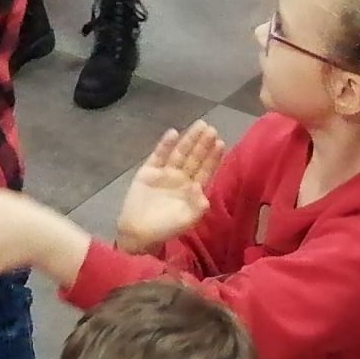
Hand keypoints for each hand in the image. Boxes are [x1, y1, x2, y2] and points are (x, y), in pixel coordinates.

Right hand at [114, 122, 225, 252]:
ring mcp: (165, 173)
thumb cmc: (165, 228)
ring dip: (189, 140)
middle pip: (194, 158)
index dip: (212, 157)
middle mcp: (180, 178)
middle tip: (212, 128)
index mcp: (192, 189)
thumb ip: (198, 207)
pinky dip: (165, 145)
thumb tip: (204, 192)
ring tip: (200, 125)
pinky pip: (158, 155)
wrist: (138, 233)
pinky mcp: (148, 171)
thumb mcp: (186, 220)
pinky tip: (173, 133)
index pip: (205, 170)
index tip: (221, 143)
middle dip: (203, 144)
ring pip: (179, 153)